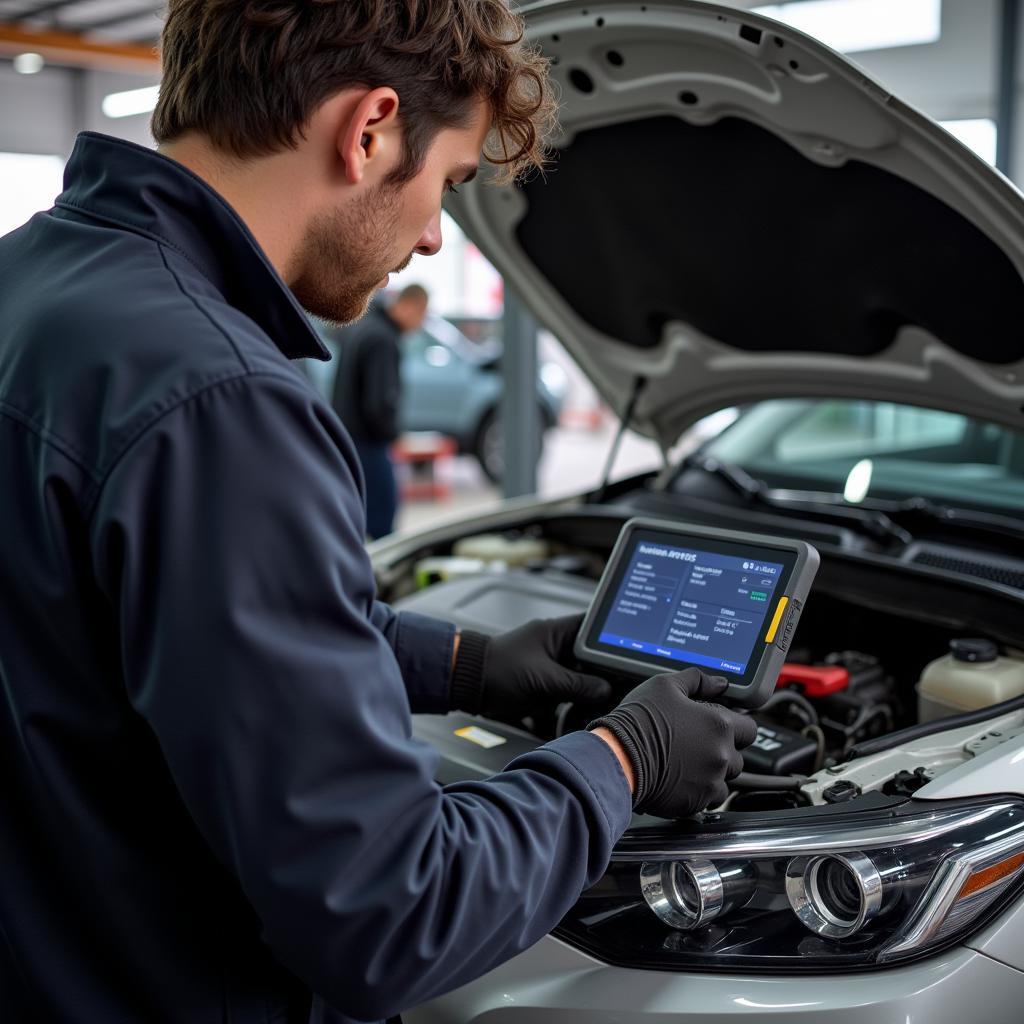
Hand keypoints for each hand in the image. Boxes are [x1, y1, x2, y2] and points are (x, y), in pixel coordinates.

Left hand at [449, 614, 612, 719]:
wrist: (467, 686)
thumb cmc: (497, 670)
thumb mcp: (542, 679)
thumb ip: (576, 684)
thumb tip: (604, 689)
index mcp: (556, 633)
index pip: (593, 629)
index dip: (612, 639)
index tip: (630, 652)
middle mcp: (557, 648)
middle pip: (592, 658)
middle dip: (604, 673)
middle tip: (622, 686)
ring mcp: (551, 668)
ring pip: (582, 679)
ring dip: (591, 692)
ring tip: (607, 703)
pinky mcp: (545, 688)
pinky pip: (568, 695)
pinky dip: (576, 705)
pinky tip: (586, 715)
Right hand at [588, 668, 756, 817]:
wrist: (617, 756)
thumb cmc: (638, 721)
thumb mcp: (665, 685)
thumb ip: (697, 680)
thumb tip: (719, 683)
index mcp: (719, 724)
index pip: (750, 728)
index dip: (737, 727)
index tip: (721, 727)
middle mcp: (721, 755)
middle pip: (739, 757)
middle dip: (723, 751)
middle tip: (697, 745)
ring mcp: (710, 781)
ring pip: (726, 781)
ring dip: (713, 773)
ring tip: (688, 764)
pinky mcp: (696, 802)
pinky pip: (709, 800)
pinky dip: (700, 792)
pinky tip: (681, 780)